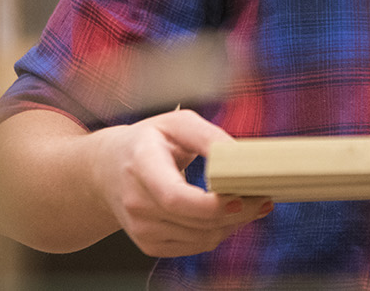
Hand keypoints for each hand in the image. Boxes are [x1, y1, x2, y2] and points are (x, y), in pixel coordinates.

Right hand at [95, 109, 272, 256]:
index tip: (241, 196)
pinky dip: (218, 231)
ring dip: (233, 223)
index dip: (212, 204)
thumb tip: (241, 158)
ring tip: (252, 203)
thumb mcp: (177, 124)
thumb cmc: (147, 142)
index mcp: (140, 165)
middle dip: (238, 212)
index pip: (175, 198)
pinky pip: (196, 245)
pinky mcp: (149, 244)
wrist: (106, 170)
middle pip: (196, 221)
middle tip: (263, 196)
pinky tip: (229, 214)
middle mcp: (136, 202)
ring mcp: (141, 229)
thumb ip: (209, 137)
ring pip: (202, 238)